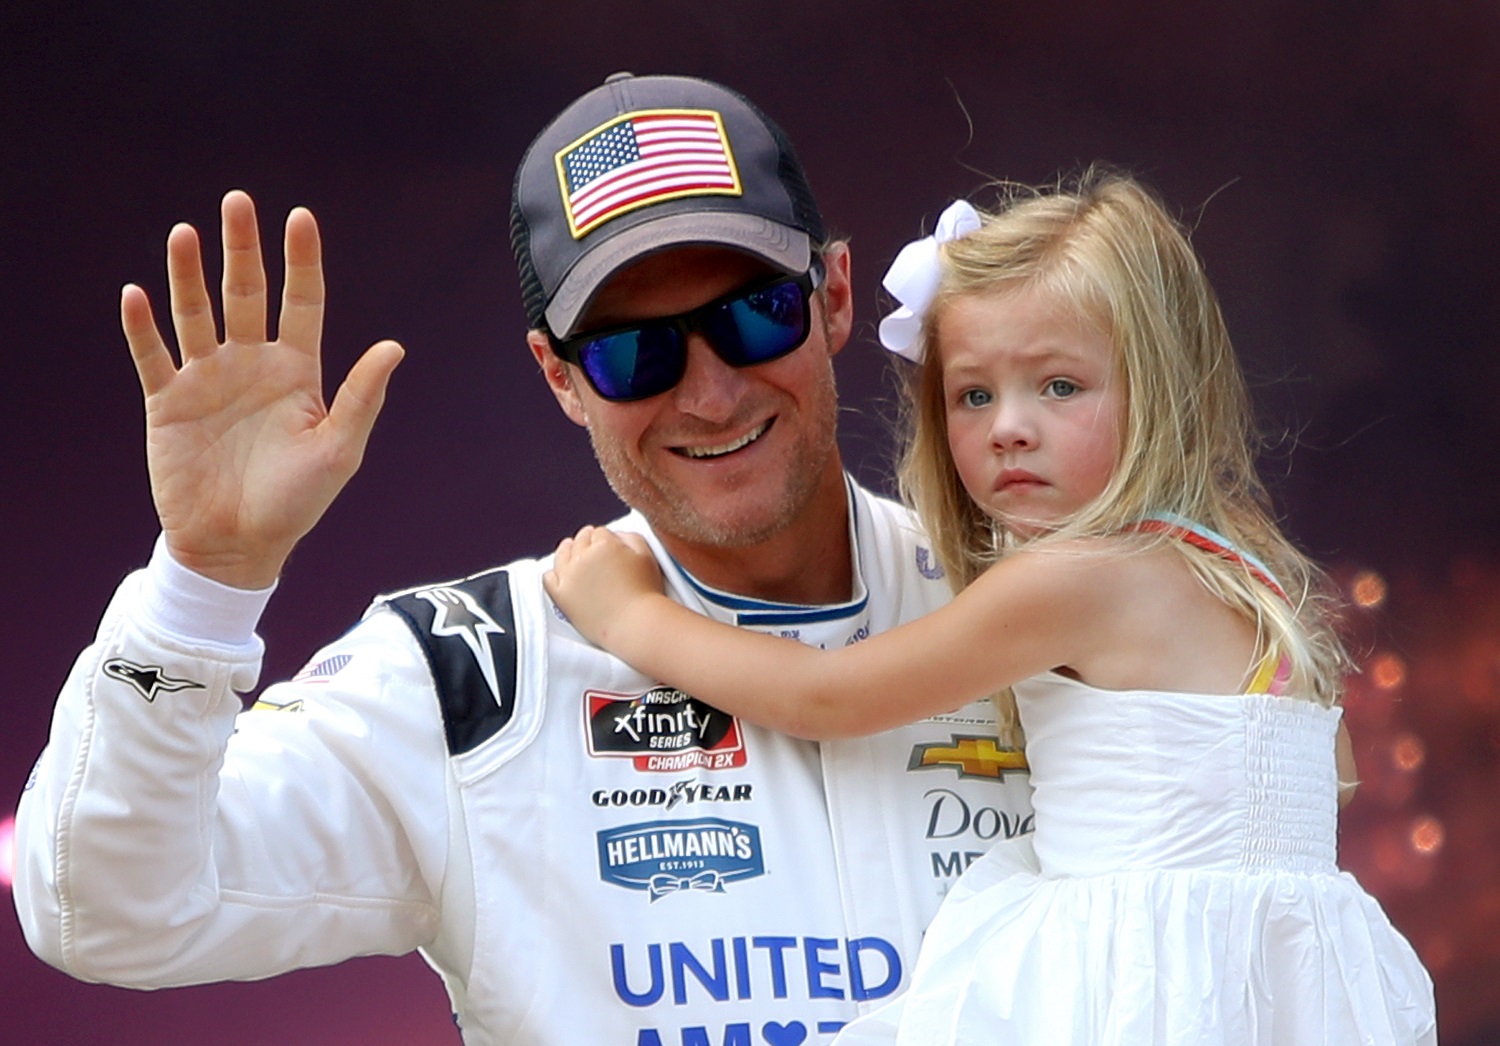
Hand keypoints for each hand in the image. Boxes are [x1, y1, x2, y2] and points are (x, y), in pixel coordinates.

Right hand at [124, 190, 403, 587]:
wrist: (238, 546)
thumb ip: (361, 396)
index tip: (301, 217)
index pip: (303, 303)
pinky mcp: (169, 403)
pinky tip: (137, 294)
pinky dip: (143, 327)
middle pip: (246, 294)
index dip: (302, 261)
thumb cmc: (296, 502)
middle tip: (238, 201)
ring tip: (186, 233)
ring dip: (189, 275)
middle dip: (243, 249)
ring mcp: (208, 380)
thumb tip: (395, 346)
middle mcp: (252, 365)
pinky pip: (153, 357)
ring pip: (197, 314)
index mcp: (298, 372)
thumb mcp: (338, 450)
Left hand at [544, 526, 664, 647]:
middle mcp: (583, 557)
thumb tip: (618, 535)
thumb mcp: (646, 557)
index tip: (605, 543)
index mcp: (604, 545)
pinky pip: (548, 578)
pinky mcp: (561, 595)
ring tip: (570, 552)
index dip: (603, 538)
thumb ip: (631, 538)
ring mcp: (569, 576)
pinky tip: (558, 574)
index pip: (599, 533)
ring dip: (567, 551)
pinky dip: (553, 573)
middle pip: (579, 540)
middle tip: (591, 548)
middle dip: (586, 541)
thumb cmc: (644, 594)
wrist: (634, 624)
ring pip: (561, 555)